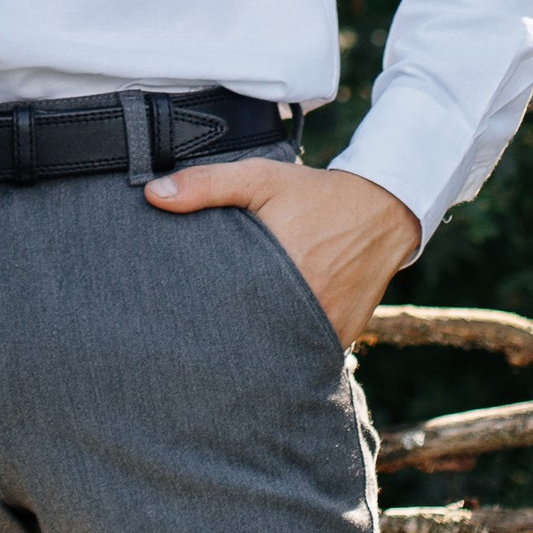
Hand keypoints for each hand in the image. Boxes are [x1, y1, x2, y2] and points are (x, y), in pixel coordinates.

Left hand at [146, 157, 419, 346]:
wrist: (380, 211)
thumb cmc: (313, 194)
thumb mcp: (259, 178)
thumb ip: (206, 184)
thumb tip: (152, 195)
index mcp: (279, 273)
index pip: (228, 312)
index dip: (203, 320)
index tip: (179, 322)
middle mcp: (305, 309)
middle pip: (252, 340)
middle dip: (225, 341)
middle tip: (194, 342)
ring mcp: (326, 329)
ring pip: (280, 352)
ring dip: (258, 349)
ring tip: (226, 351)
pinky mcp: (342, 338)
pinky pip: (306, 353)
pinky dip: (288, 350)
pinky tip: (266, 346)